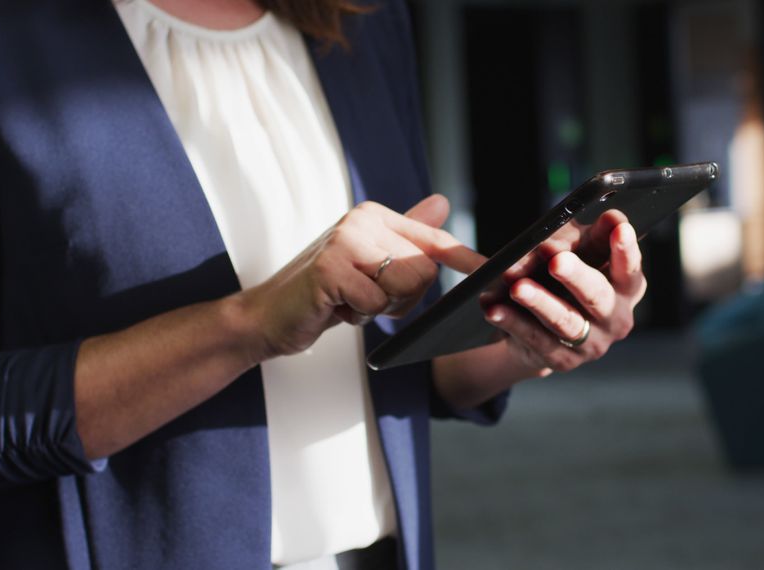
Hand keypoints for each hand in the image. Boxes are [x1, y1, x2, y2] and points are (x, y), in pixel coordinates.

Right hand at [242, 195, 483, 358]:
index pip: (433, 237)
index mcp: (373, 216)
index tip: (494, 271)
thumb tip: (442, 202)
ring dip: (381, 308)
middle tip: (366, 297)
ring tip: (350, 300)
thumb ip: (405, 236)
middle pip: (424, 269)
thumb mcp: (368, 263)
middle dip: (402, 298)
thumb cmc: (324, 292)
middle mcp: (361, 221)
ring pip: (405, 285)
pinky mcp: (330, 270)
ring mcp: (344, 242)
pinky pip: (376, 304)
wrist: (269, 314)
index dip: (465, 258)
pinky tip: (335, 307)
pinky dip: (359, 316)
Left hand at [483, 209, 646, 374]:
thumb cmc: (562, 277)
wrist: (541, 326)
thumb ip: (575, 237)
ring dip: (539, 302)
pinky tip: (494, 308)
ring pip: (564, 320)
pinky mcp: (562, 359)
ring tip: (518, 287)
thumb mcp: (572, 250)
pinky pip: (535, 339)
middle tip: (557, 260)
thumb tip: (569, 231)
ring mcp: (591, 344)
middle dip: (576, 276)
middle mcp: (615, 318)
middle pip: (597, 296)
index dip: (625, 248)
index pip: (629, 267)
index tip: (618, 225)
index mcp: (626, 287)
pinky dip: (513, 322)